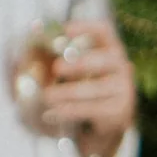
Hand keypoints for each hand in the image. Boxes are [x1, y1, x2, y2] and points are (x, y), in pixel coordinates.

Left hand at [41, 20, 137, 156]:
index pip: (103, 31)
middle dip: (80, 62)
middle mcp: (120, 66)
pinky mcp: (119, 111)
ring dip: (68, 92)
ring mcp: (123, 89)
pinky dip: (70, 111)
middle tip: (57, 67)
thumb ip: (49, 53)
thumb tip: (33, 30)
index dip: (86, 28)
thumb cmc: (82, 90)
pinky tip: (52, 113)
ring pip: (96, 88)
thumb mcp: (67, 71)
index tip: (65, 30)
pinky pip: (92, 109)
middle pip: (105, 58)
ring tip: (47, 96)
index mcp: (108, 49)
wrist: (103, 129)